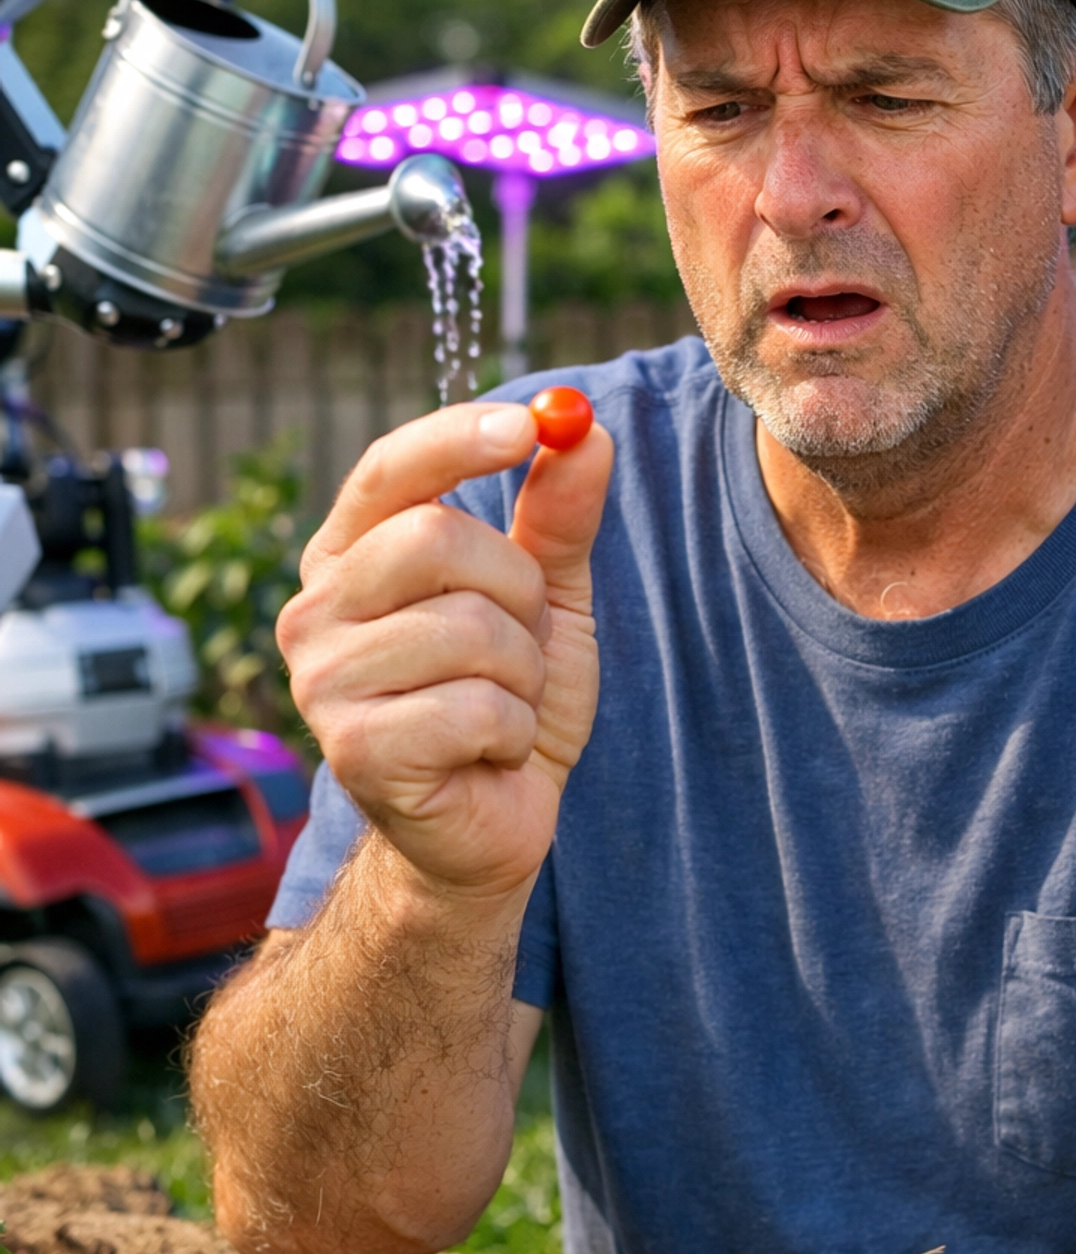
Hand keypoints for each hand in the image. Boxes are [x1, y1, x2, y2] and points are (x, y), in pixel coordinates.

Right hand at [276, 402, 612, 903]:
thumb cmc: (505, 703)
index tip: (530, 424)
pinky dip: (513, 731)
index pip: (388, 469)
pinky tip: (490, 754)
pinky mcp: (354, 751)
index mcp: (349, 558)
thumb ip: (557, 518)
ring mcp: (322, 683)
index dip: (457, 438)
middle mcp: (313, 611)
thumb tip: (584, 429)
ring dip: (521, 674)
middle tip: (523, 643)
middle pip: (434, 539)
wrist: (490, 829)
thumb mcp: (545, 601)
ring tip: (502, 706)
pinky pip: (475, 708)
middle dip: (516, 591)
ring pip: (467, 628)